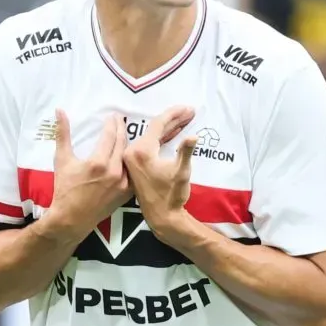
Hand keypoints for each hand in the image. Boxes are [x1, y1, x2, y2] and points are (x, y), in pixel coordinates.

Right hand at [42, 110, 131, 242]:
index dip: (112, 124)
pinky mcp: (127, 193)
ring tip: (124, 135)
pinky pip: (133, 173)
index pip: (110, 135)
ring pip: (129, 158)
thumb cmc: (64, 189)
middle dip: (121, 129)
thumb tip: (59, 111)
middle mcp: (114, 172)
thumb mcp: (62, 160)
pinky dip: (131, 163)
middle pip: (122, 143)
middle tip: (119, 120)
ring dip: (127, 145)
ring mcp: (123, 184)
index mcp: (98, 162)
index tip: (112, 116)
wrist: (71, 218)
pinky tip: (130, 155)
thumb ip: (62, 134)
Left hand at [123, 105, 196, 241]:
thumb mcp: (181, 172)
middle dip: (174, 119)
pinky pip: (149, 144)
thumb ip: (186, 152)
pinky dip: (162, 138)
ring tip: (185, 120)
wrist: (162, 217)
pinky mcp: (135, 164)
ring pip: (152, 136)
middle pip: (155, 128)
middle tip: (190, 112)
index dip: (175, 114)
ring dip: (169, 128)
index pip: (159, 124)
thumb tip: (193, 136)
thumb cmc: (172, 195)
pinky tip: (173, 133)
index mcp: (141, 151)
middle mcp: (132, 152)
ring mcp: (132, 159)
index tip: (189, 108)